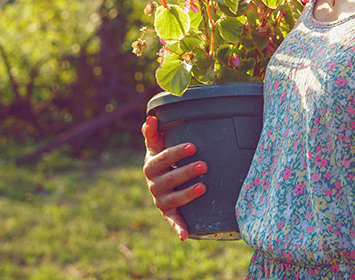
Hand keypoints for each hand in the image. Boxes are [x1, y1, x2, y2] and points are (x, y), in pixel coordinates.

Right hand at [142, 115, 206, 240]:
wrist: (159, 179)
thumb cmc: (161, 158)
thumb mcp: (156, 145)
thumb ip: (152, 133)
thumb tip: (151, 118)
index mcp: (150, 166)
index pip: (162, 159)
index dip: (175, 153)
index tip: (193, 146)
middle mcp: (153, 185)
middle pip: (169, 179)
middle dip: (186, 172)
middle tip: (204, 165)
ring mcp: (160, 200)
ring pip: (173, 199)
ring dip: (187, 194)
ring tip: (204, 188)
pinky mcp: (168, 213)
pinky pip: (172, 221)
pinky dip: (177, 228)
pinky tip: (184, 236)